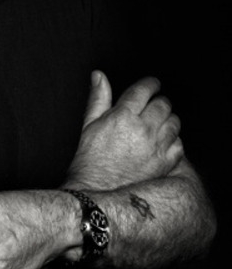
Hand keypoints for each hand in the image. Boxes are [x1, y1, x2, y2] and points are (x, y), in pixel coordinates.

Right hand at [65, 71, 183, 190]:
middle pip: (163, 104)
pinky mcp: (165, 164)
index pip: (144, 90)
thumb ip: (98, 97)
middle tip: (154, 105)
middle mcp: (143, 129)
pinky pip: (179, 144)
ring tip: (158, 123)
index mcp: (123, 116)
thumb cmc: (90, 159)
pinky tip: (163, 142)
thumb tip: (99, 75)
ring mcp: (156, 147)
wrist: (97, 192)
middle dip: (159, 101)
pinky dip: (174, 140)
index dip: (151, 83)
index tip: (152, 84)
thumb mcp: (89, 124)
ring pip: (174, 122)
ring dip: (168, 119)